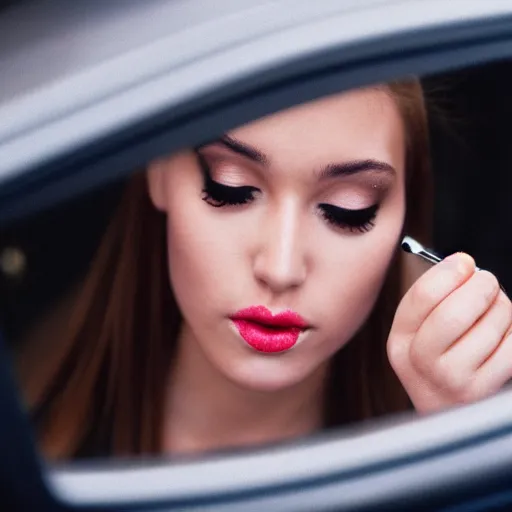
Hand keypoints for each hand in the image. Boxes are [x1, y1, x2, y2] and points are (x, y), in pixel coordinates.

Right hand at [387, 252, 511, 412]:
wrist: (446, 407)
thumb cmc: (437, 356)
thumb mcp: (419, 328)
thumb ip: (433, 294)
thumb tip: (462, 264)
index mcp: (401, 340)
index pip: (422, 297)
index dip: (448, 273)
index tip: (464, 263)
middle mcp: (420, 363)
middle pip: (454, 313)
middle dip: (480, 287)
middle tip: (487, 282)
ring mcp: (452, 380)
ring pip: (490, 326)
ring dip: (501, 307)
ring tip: (494, 309)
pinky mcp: (483, 390)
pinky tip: (503, 332)